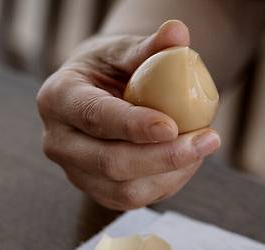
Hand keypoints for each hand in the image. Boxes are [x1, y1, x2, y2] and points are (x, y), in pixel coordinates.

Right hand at [37, 20, 220, 209]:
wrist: (99, 95)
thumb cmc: (111, 68)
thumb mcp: (124, 51)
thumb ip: (149, 47)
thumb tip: (178, 33)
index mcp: (57, 98)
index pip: (94, 117)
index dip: (133, 125)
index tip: (172, 126)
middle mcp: (58, 142)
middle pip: (109, 162)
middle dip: (163, 157)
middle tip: (207, 140)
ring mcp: (75, 173)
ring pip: (124, 190)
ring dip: (172, 174)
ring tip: (203, 147)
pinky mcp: (95, 191)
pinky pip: (133, 200)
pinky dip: (168, 184)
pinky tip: (189, 161)